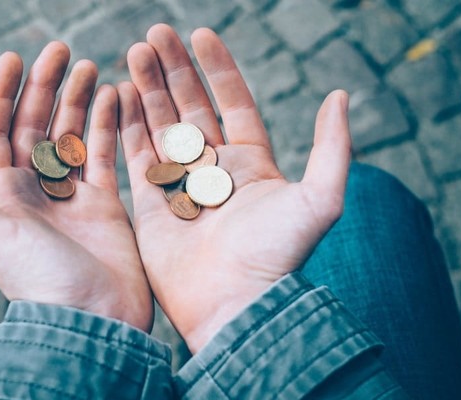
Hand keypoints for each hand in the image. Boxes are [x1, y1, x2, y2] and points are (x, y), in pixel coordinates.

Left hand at [0, 42, 152, 330]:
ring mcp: (70, 196)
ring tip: (90, 66)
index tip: (16, 57)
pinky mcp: (104, 205)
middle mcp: (32, 191)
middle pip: (34, 125)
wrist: (92, 320)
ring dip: (78, 100)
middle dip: (46, 86)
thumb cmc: (37, 279)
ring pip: (70, 135)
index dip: (1, 92)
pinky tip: (114, 97)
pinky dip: (108, 125)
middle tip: (61, 49)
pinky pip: (104, 154)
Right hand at [118, 25, 351, 350]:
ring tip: (134, 52)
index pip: (232, 102)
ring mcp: (179, 185)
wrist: (234, 305)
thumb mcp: (320, 199)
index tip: (200, 34)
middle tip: (155, 34)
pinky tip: (119, 94)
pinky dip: (127, 125)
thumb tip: (341, 96)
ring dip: (148, 89)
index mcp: (252, 163)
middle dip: (173, 68)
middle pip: (191, 107)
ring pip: (160, 125)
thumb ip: (332, 148)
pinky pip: (136, 155)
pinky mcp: (150, 205)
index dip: (217, 68)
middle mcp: (214, 170)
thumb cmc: (277, 256)